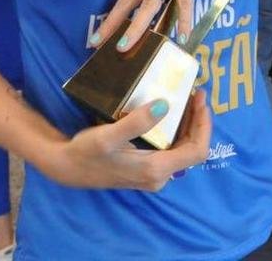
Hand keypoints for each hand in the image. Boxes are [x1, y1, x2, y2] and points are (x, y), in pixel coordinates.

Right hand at [49, 90, 211, 190]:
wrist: (67, 168)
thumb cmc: (87, 152)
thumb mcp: (109, 136)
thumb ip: (137, 123)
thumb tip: (164, 106)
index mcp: (156, 169)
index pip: (197, 151)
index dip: (204, 125)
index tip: (200, 101)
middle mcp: (159, 176)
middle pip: (192, 149)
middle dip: (198, 121)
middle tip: (195, 94)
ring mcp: (152, 175)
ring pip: (182, 149)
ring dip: (188, 124)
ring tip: (186, 99)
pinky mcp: (145, 170)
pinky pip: (170, 150)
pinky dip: (175, 130)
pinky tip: (169, 113)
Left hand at [94, 0, 220, 50]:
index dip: (112, 16)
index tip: (98, 33)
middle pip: (128, 3)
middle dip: (111, 25)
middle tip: (95, 44)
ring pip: (148, 6)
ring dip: (136, 27)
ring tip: (124, 45)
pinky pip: (184, 0)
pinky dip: (184, 19)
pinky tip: (182, 36)